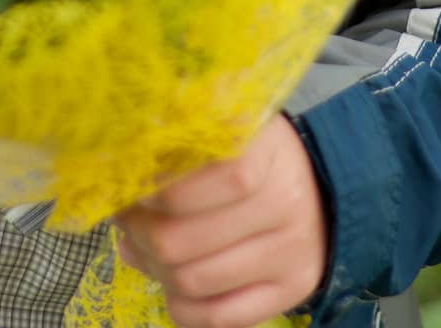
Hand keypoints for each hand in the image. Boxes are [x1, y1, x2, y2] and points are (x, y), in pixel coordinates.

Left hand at [115, 114, 329, 327]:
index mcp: (262, 149)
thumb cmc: (252, 152)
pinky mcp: (294, 290)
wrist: (320, 184)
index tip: (130, 187)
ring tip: (145, 249)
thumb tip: (120, 205)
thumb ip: (175, 156)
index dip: (155, 191)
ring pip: (194, 282)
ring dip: (155, 269)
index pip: (200, 181)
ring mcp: (291, 252)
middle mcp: (283, 201)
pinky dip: (183, 308)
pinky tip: (171, 282)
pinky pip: (221, 318)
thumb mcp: (222, 130)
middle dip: (140, 234)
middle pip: (182, 241)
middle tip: (128, 222)